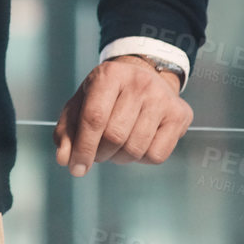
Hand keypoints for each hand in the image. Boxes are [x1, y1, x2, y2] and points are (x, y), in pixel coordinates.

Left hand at [54, 54, 191, 176]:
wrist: (145, 75)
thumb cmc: (107, 94)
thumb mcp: (82, 102)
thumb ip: (67, 130)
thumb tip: (64, 159)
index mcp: (109, 75)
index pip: (94, 118)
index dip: (83, 147)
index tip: (76, 168)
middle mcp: (139, 83)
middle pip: (115, 136)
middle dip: (101, 154)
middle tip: (97, 153)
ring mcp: (162, 98)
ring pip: (135, 148)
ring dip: (119, 158)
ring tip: (116, 147)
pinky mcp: (179, 114)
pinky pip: (156, 155)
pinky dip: (141, 160)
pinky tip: (137, 144)